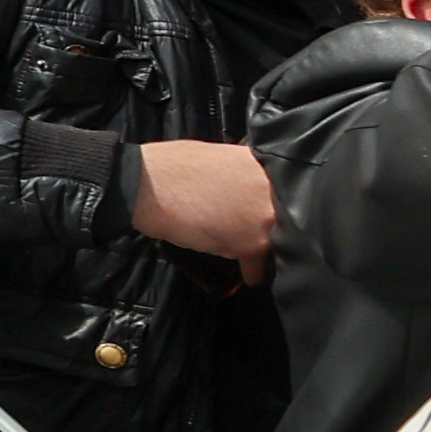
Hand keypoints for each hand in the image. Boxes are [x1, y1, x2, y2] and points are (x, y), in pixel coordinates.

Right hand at [129, 138, 276, 264]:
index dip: (278, 204)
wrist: (143, 184)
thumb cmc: (170, 166)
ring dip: (269, 251)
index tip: (272, 212)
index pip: (287, 190)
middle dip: (278, 228)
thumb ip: (243, 172)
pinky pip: (259, 266)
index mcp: (263, 164)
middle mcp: (271, 189)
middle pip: (288, 218)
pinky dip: (253, 272)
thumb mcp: (218, 157)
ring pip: (278, 242)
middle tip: (264, 235)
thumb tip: (247, 187)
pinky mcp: (249, 244)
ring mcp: (263, 217)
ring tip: (260, 257)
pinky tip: (249, 274)